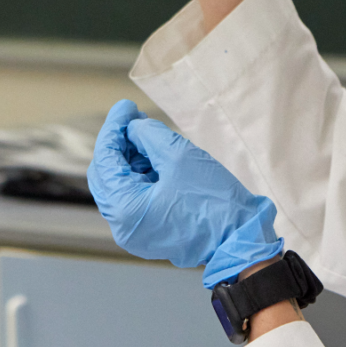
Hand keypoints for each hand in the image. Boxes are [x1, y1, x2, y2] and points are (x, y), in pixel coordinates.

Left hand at [88, 100, 282, 287]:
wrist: (240, 240)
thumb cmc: (213, 201)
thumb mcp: (179, 156)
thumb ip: (149, 135)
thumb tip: (133, 127)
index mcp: (125, 208)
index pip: (105, 159)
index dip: (114, 128)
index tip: (126, 106)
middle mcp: (121, 225)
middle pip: (106, 175)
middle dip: (119, 144)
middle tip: (136, 119)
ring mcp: (134, 233)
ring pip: (120, 186)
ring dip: (130, 159)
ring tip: (149, 136)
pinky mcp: (148, 233)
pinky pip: (134, 199)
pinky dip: (140, 176)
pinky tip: (155, 158)